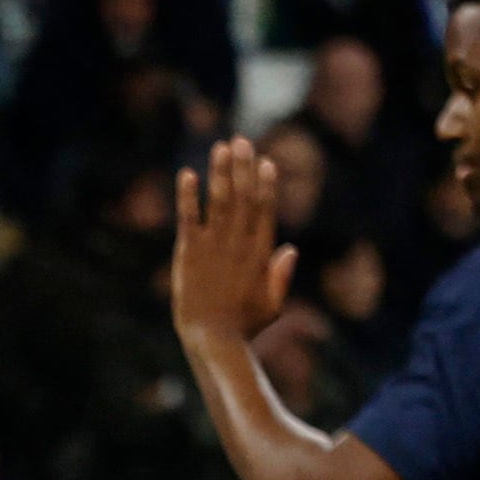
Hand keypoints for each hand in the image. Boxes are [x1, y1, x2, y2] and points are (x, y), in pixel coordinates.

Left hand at [172, 138, 297, 350]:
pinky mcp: (189, 252)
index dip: (265, 184)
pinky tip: (188, 174)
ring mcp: (214, 246)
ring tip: (222, 147)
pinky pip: (189, 217)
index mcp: (260, 253)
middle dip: (243, 167)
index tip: (265, 162)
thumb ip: (281, 276)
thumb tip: (291, 249)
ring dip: (221, 172)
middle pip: (244, 197)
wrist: (212, 340)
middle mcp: (239, 243)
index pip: (264, 210)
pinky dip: (188, 195)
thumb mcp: (272, 305)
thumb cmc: (243, 328)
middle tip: (242, 140)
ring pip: (220, 201)